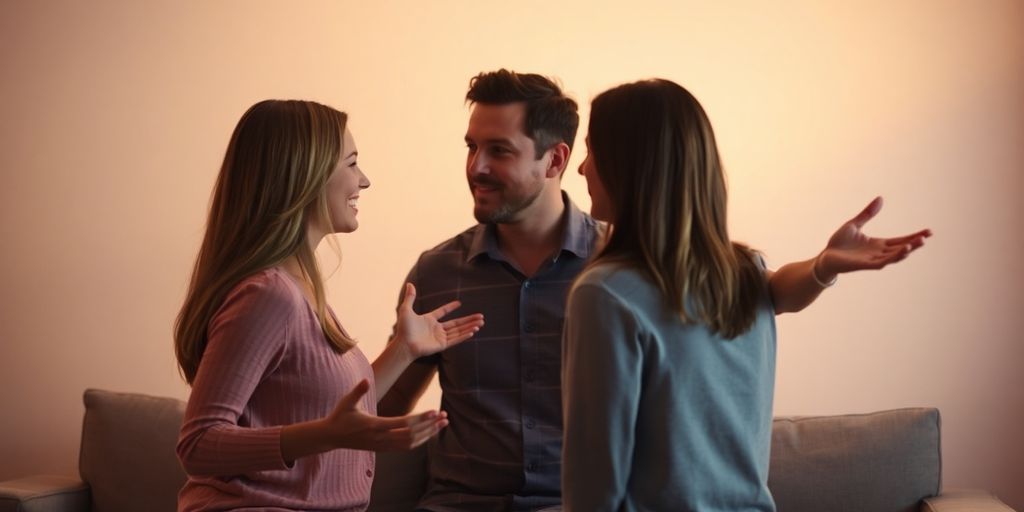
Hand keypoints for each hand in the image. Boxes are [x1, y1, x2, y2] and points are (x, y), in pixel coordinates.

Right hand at [323, 379, 448, 450]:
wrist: (332, 437)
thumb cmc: (340, 416)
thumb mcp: (347, 401)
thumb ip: (358, 391)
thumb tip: (365, 380)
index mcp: (374, 426)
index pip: (402, 424)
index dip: (419, 419)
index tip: (433, 412)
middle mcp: (381, 438)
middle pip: (411, 434)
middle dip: (430, 426)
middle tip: (444, 415)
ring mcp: (383, 445)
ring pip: (411, 443)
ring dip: (429, 433)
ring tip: (443, 423)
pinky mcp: (384, 448)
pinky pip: (406, 447)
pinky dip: (421, 440)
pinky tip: (431, 432)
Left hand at [394, 283, 484, 358]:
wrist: (404, 344)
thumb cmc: (404, 329)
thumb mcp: (406, 310)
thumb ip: (410, 297)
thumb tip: (410, 284)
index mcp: (429, 320)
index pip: (442, 312)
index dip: (450, 307)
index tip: (459, 303)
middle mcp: (437, 329)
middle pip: (456, 323)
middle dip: (469, 320)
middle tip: (481, 316)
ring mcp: (440, 337)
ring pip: (459, 331)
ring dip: (470, 326)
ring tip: (481, 322)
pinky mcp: (442, 345)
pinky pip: (456, 339)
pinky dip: (465, 335)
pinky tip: (473, 331)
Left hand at [818, 197, 931, 278]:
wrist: (825, 256)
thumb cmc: (838, 243)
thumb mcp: (854, 224)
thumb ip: (868, 213)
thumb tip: (880, 198)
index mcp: (878, 244)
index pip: (900, 240)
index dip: (914, 236)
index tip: (928, 232)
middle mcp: (879, 253)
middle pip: (901, 248)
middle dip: (915, 243)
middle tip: (927, 236)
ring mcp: (873, 260)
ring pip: (894, 256)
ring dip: (907, 250)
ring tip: (918, 243)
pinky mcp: (865, 265)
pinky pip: (883, 262)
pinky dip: (893, 257)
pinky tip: (902, 251)